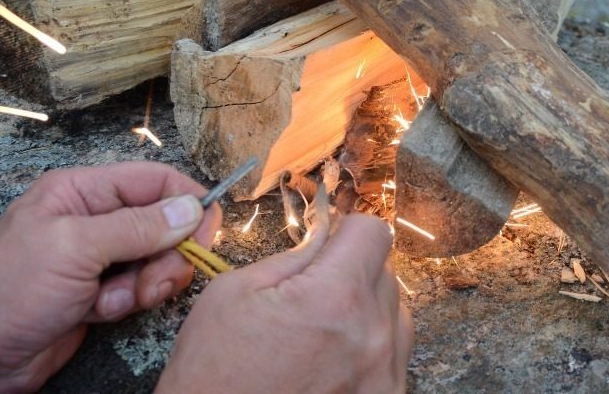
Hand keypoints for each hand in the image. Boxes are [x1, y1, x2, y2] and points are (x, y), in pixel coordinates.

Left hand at [0, 161, 219, 392]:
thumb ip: (137, 227)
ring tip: (112, 301)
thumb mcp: (74, 249)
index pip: (153, 180)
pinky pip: (137, 290)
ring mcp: (94, 259)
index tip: (208, 232)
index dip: (187, 201)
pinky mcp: (97, 295)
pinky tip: (98, 313)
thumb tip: (191, 208)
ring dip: (145, 284)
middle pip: (161, 223)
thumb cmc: (6, 293)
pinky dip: (127, 303)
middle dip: (166, 254)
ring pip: (154, 260)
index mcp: (80, 191)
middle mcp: (91, 219)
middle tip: (153, 281)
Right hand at [156, 214, 411, 393]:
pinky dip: (369, 349)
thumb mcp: (235, 293)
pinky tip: (330, 360)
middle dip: (352, 272)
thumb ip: (294, 257)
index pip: (374, 233)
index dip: (348, 231)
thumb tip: (326, 236)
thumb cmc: (214, 374)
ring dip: (365, 310)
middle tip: (312, 293)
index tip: (331, 243)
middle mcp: (372, 337)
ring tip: (321, 332)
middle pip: (385, 272)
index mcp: (334, 299)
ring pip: (394, 314)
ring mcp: (384, 376)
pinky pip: (394, 356)